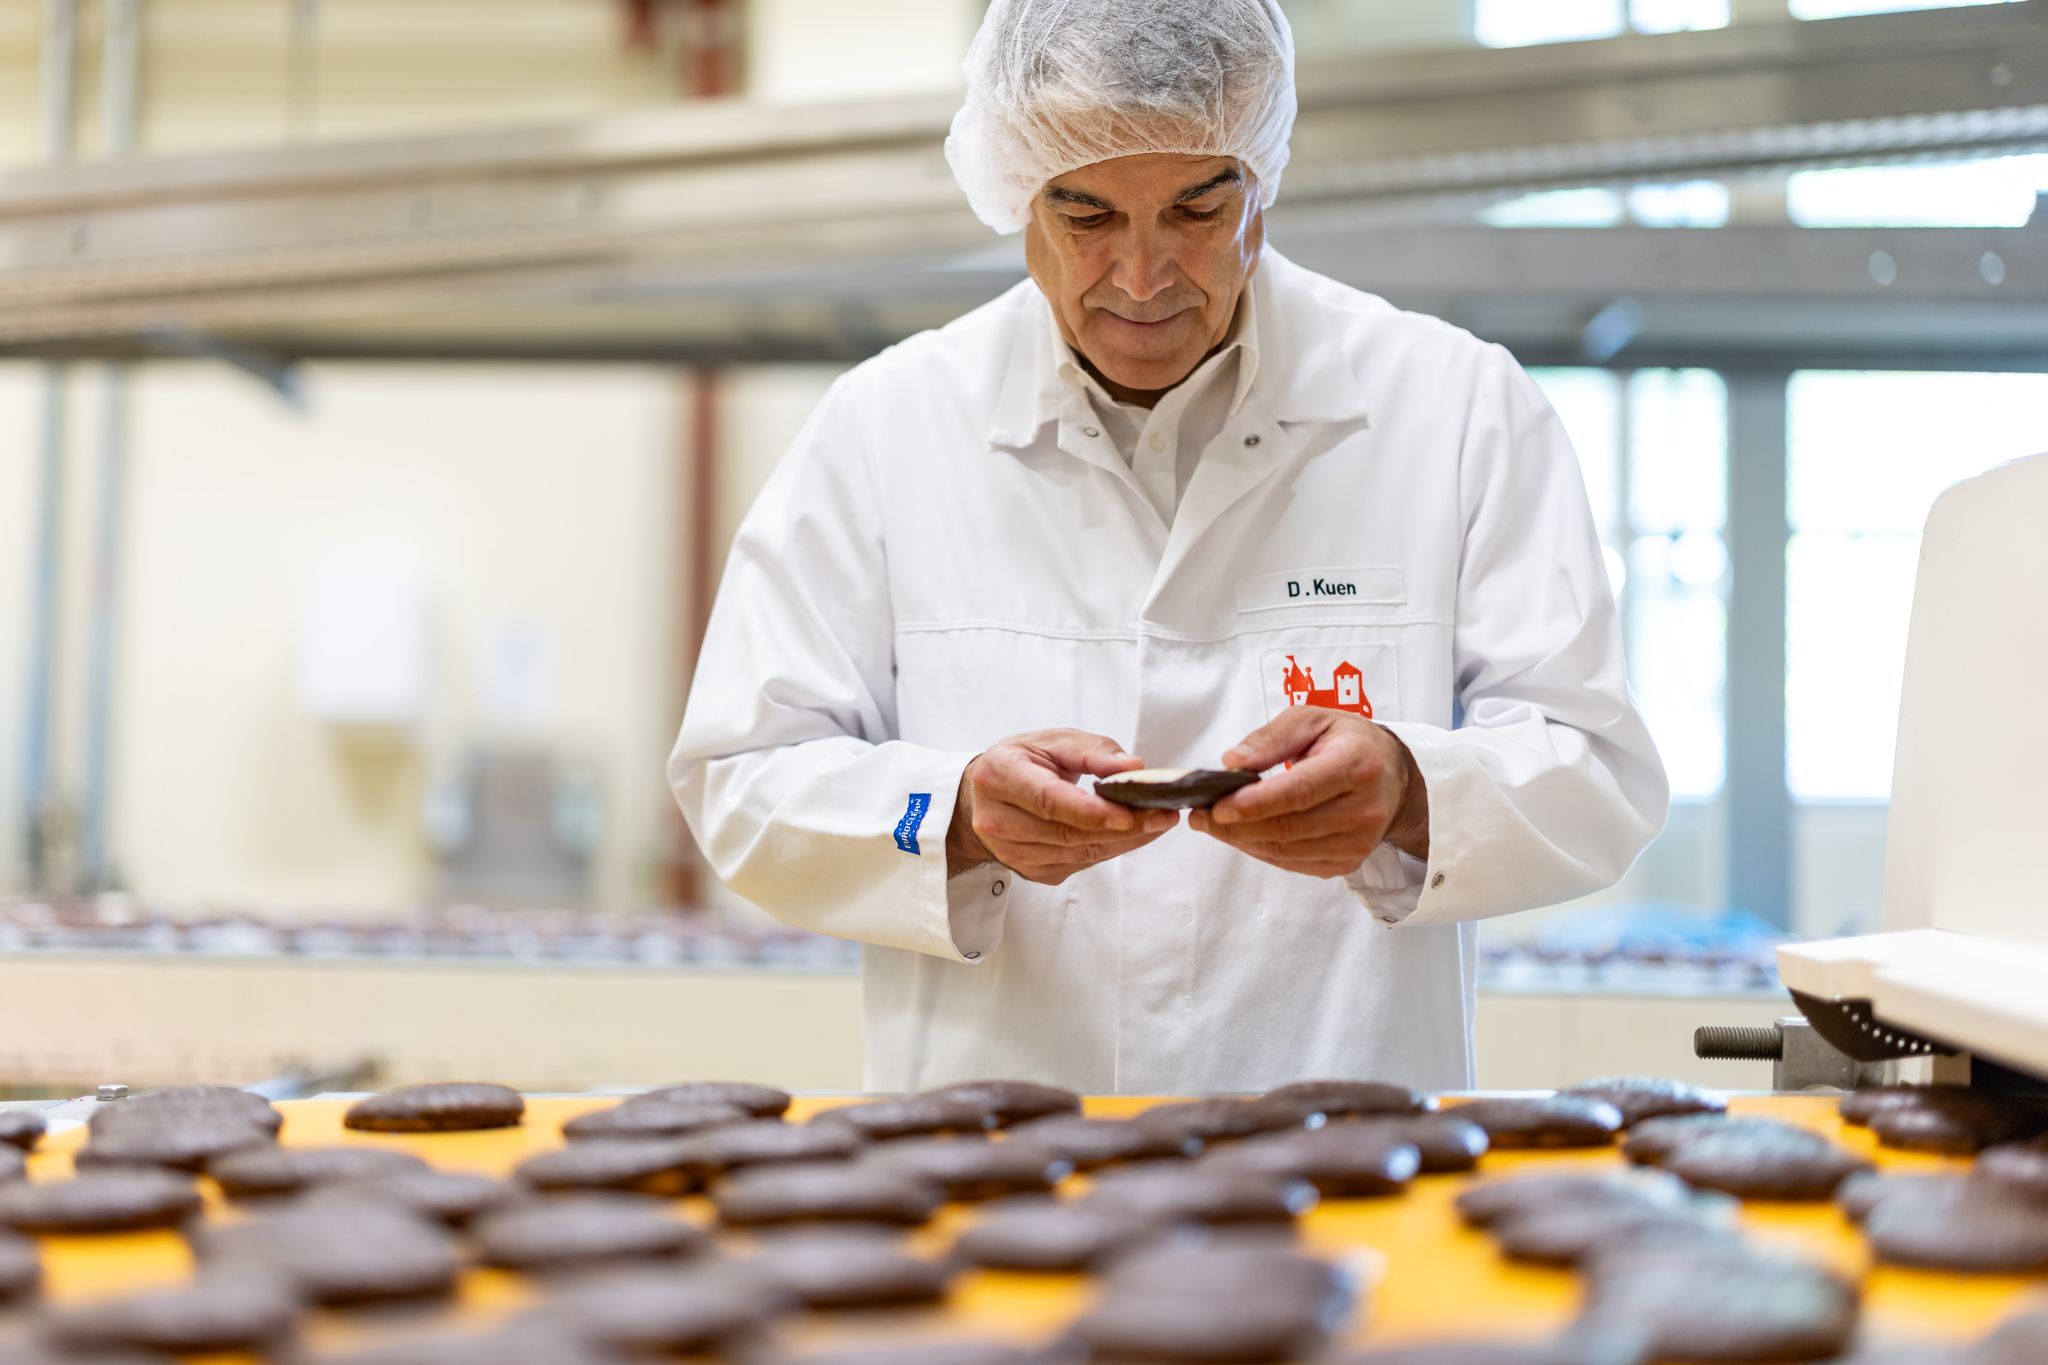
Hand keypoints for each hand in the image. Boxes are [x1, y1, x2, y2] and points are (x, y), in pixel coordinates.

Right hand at [947, 729, 1178, 883]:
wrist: (985, 796)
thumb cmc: (1023, 762)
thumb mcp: (1053, 741)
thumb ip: (1093, 750)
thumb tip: (1132, 769)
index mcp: (999, 777)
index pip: (1047, 800)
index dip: (1089, 811)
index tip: (1128, 813)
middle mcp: (997, 820)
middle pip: (1066, 832)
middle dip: (1121, 827)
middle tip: (1162, 814)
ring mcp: (1012, 852)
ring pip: (1076, 853)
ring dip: (1123, 841)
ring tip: (1157, 822)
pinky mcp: (1031, 871)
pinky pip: (1079, 863)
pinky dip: (1111, 849)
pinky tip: (1134, 834)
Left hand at [1190, 708, 1428, 878]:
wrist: (1393, 775)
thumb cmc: (1347, 742)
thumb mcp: (1313, 719)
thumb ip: (1272, 737)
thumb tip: (1231, 762)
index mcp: (1357, 765)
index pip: (1299, 791)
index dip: (1255, 803)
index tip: (1216, 806)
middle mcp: (1364, 809)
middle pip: (1288, 827)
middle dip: (1236, 825)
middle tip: (1199, 814)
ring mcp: (1358, 842)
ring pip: (1286, 851)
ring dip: (1242, 840)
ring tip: (1212, 823)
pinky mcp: (1348, 862)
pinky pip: (1293, 863)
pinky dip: (1261, 850)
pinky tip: (1242, 834)